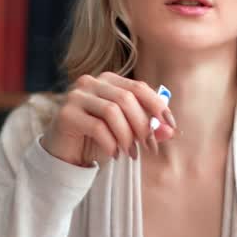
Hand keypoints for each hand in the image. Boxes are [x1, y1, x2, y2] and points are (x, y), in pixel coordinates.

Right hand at [41, 72, 175, 166]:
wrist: (66, 156)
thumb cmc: (98, 140)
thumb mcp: (128, 133)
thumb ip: (148, 129)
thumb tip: (170, 131)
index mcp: (108, 80)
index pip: (138, 87)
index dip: (157, 106)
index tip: (170, 127)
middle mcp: (90, 82)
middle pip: (126, 99)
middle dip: (142, 125)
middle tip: (149, 148)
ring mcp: (76, 96)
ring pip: (112, 111)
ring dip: (127, 136)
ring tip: (130, 153)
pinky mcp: (67, 114)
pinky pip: (97, 126)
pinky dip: (111, 143)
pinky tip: (114, 154)